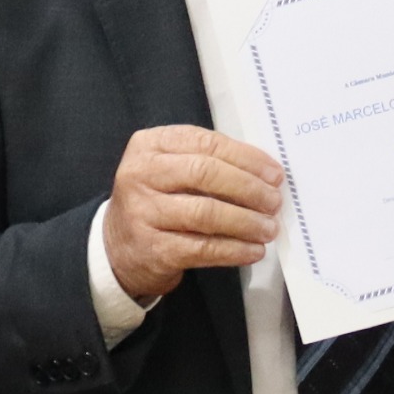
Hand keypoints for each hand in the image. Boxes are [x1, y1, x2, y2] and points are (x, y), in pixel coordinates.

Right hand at [104, 124, 284, 301]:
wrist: (119, 247)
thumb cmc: (158, 201)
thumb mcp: (172, 169)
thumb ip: (210, 162)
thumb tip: (266, 174)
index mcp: (149, 145)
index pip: (206, 143)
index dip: (246, 158)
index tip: (274, 174)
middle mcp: (140, 174)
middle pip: (205, 173)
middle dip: (248, 188)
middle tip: (274, 201)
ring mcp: (143, 212)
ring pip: (206, 213)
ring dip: (246, 221)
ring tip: (269, 228)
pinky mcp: (153, 249)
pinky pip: (203, 248)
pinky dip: (234, 250)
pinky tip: (254, 250)